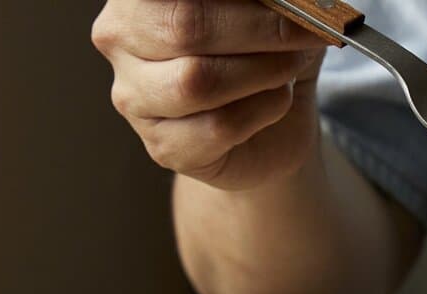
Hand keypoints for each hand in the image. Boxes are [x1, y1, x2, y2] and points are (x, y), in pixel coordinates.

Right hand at [92, 0, 330, 189]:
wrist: (273, 126)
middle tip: (306, 32)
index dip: (243, 0)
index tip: (289, 2)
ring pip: (199, 81)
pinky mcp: (164, 146)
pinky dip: (265, 109)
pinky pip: (219, 126)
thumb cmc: (262, 52)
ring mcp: (135, 97)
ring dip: (264, 71)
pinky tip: (277, 100)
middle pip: (186, 26)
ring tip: (291, 67)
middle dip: (261, 28)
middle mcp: (120, 39)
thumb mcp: (268, 10)